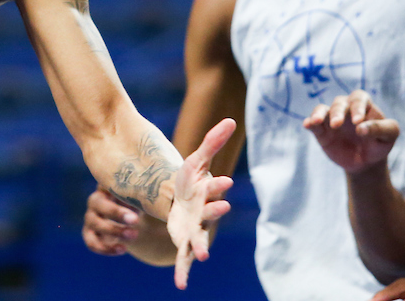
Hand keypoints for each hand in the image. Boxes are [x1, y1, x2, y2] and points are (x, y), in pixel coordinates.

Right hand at [83, 187, 140, 255]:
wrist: (128, 216)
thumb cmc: (135, 201)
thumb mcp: (138, 194)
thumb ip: (144, 191)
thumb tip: (163, 191)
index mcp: (106, 187)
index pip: (104, 185)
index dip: (116, 190)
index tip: (134, 202)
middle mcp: (94, 201)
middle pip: (98, 204)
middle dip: (116, 213)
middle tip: (135, 220)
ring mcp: (90, 218)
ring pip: (95, 224)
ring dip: (114, 230)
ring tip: (134, 234)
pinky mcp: (90, 234)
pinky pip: (92, 243)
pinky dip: (105, 248)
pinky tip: (123, 249)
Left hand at [168, 117, 236, 289]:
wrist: (173, 197)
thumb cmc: (188, 179)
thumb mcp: (196, 158)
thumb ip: (212, 141)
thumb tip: (231, 119)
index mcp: (206, 193)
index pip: (214, 188)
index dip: (218, 186)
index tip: (225, 182)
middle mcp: (202, 213)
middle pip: (208, 212)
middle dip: (214, 210)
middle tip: (221, 208)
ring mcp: (192, 228)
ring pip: (197, 238)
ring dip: (198, 246)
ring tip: (201, 256)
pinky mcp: (180, 240)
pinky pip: (181, 256)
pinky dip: (182, 270)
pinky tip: (181, 284)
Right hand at [304, 90, 399, 174]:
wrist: (366, 162)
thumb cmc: (379, 144)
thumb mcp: (389, 137)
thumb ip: (379, 129)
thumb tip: (360, 128)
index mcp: (364, 105)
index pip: (359, 98)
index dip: (357, 107)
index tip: (357, 122)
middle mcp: (346, 108)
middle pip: (339, 103)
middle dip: (337, 112)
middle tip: (337, 125)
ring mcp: (331, 118)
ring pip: (322, 109)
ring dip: (319, 114)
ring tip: (316, 121)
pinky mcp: (321, 131)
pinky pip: (313, 123)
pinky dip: (309, 122)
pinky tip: (307, 125)